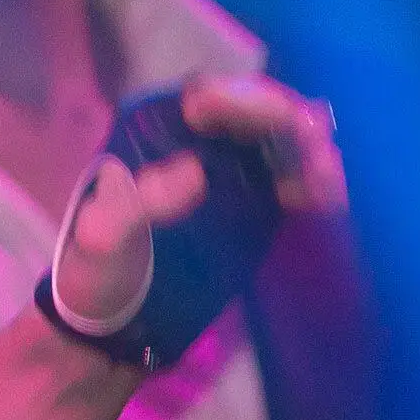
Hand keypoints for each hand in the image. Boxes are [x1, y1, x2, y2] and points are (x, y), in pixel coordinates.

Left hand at [55, 73, 345, 330]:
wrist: (115, 324)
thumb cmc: (96, 273)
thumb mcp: (101, 240)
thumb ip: (134, 205)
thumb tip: (194, 173)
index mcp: (155, 129)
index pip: (206, 95)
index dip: (239, 99)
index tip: (277, 125)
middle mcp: (201, 139)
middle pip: (259, 111)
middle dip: (288, 121)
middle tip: (313, 144)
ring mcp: (235, 171)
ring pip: (286, 144)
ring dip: (310, 153)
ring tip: (322, 179)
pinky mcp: (260, 209)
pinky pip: (296, 185)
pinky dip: (317, 186)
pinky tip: (323, 200)